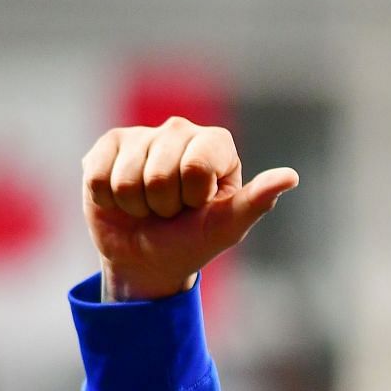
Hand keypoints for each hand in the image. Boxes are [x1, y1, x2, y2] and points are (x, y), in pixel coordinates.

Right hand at [81, 117, 298, 301]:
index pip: (195, 166)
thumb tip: (290, 176)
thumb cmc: (194, 240)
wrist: (149, 259)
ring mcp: (142, 135)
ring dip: (136, 204)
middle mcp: (180, 130)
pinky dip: (109, 199)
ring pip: (128, 177)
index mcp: (216, 144)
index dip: (192, 196)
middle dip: (163, 204)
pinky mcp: (107, 146)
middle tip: (170, 210)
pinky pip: (100, 176)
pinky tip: (122, 199)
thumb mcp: (227, 226)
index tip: (198, 205)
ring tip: (148, 206)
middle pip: (159, 173)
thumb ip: (257, 200)